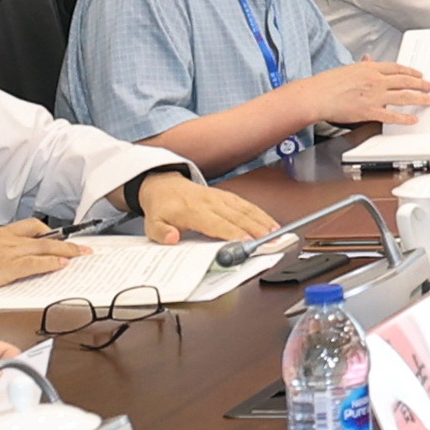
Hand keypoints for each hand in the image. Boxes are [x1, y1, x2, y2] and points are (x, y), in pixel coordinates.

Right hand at [0, 220, 84, 295]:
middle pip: (45, 236)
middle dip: (68, 241)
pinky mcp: (5, 267)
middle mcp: (6, 240)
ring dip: (67, 252)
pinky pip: (34, 263)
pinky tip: (62, 266)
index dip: (52, 232)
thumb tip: (10, 259)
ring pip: (45, 248)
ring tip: (82, 255)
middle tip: (84, 247)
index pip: (32, 226)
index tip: (66, 236)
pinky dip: (51, 264)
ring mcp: (7, 252)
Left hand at [134, 172, 275, 244]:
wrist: (164, 185)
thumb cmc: (162, 208)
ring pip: (246, 210)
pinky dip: (262, 215)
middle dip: (257, 231)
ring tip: (278, 235)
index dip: (233, 233)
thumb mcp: (152, 224)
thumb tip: (172, 238)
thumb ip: (161, 233)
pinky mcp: (228, 197)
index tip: (247, 243)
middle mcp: (210, 202)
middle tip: (272, 243)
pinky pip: (247, 205)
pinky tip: (271, 224)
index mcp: (192, 210)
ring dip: (264, 223)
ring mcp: (221, 198)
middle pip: (238, 217)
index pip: (217, 224)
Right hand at [306, 61, 429, 127]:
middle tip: (429, 87)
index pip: (397, 68)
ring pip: (404, 97)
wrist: (316, 95)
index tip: (419, 75)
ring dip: (420, 99)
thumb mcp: (348, 68)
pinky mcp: (369, 111)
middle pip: (405, 81)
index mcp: (370, 68)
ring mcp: (374, 96)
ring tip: (429, 100)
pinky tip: (413, 119)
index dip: (411, 72)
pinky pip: (392, 115)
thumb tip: (370, 59)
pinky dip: (405, 118)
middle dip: (420, 84)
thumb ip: (362, 65)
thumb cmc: (327, 83)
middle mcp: (375, 80)